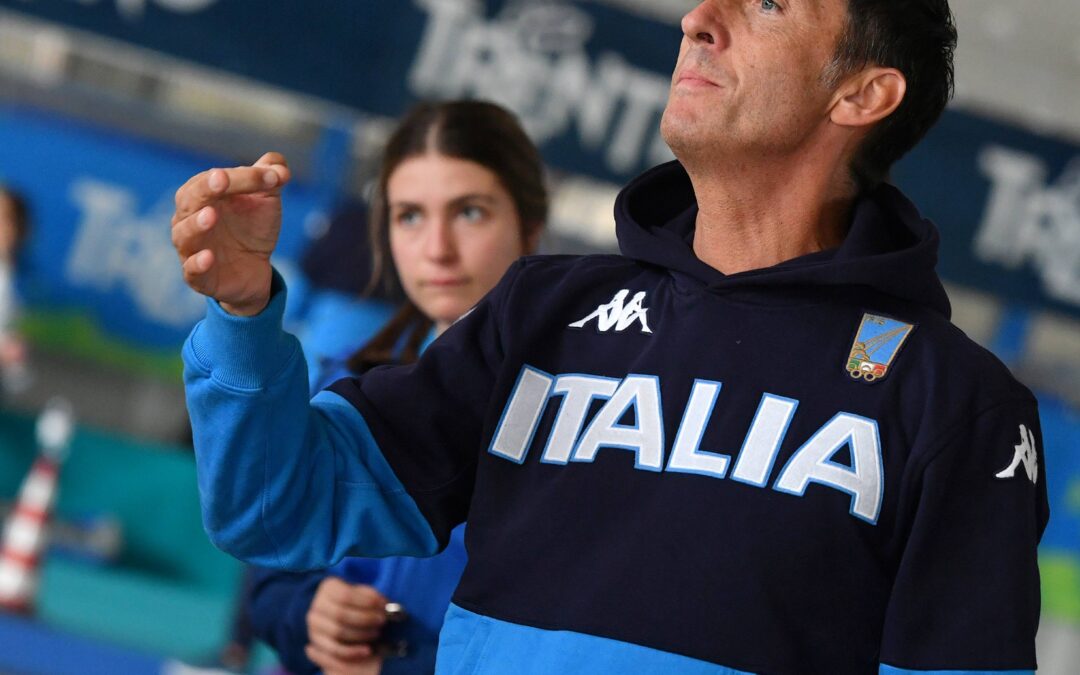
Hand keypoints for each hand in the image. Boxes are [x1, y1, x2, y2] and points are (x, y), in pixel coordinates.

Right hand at [171, 152, 291, 315]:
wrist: (256, 268)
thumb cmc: (252, 227)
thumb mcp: (266, 201)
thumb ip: (271, 179)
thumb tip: (279, 166)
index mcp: (202, 195)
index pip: (215, 179)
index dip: (243, 176)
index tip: (272, 177)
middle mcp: (189, 219)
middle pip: (189, 201)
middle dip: (206, 189)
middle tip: (221, 180)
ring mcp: (191, 249)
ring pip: (184, 235)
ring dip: (196, 224)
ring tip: (211, 216)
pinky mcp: (199, 278)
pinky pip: (191, 271)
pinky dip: (197, 264)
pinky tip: (208, 257)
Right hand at [304, 578, 387, 672]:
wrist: (337, 617)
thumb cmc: (355, 603)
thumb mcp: (361, 593)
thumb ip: (370, 596)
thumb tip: (383, 604)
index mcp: (328, 588)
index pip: (345, 595)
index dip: (367, 601)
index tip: (383, 605)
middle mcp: (317, 606)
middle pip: (341, 614)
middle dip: (365, 619)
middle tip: (382, 620)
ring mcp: (314, 625)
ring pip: (337, 632)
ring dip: (361, 634)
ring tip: (376, 633)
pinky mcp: (316, 643)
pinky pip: (334, 650)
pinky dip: (352, 652)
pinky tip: (367, 650)